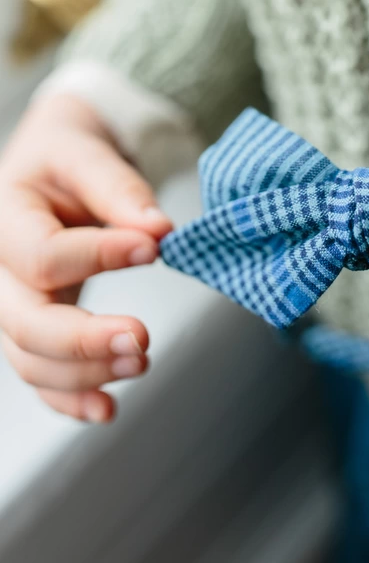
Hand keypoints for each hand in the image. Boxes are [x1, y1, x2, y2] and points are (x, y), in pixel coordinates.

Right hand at [0, 94, 171, 422]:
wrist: (53, 167)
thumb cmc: (67, 156)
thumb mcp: (88, 154)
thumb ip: (120, 189)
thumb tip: (159, 229)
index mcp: (5, 217)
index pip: (42, 254)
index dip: (98, 255)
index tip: (153, 248)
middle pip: (24, 322)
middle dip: (83, 340)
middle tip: (142, 339)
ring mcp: (12, 303)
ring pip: (29, 357)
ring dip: (85, 372)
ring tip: (141, 362)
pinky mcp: (34, 324)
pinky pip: (39, 374)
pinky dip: (71, 397)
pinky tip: (106, 408)